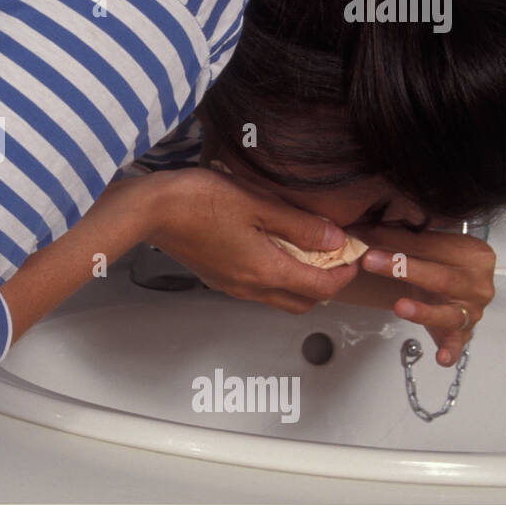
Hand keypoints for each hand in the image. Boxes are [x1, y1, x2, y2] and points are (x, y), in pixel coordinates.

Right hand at [141, 167, 359, 312]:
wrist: (150, 211)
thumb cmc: (199, 201)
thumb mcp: (258, 204)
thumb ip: (300, 226)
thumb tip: (335, 241)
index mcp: (265, 271)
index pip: (321, 288)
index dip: (345, 274)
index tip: (355, 254)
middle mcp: (250, 287)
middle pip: (303, 303)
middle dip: (326, 285)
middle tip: (335, 257)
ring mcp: (230, 286)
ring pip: (279, 297)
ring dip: (300, 282)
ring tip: (306, 249)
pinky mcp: (216, 277)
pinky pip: (257, 288)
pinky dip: (276, 276)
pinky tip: (271, 246)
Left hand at [349, 224, 495, 366]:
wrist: (463, 285)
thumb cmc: (441, 264)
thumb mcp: (424, 247)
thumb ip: (399, 238)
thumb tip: (359, 230)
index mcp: (472, 254)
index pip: (431, 246)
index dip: (396, 241)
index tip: (366, 238)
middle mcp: (477, 283)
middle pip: (440, 277)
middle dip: (403, 269)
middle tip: (370, 261)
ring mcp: (473, 310)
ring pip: (448, 312)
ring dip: (424, 311)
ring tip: (400, 307)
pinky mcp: (465, 332)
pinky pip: (457, 343)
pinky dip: (450, 350)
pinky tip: (441, 358)